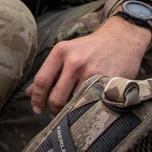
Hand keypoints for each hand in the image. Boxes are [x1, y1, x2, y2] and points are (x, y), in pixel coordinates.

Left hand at [25, 15, 149, 114]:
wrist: (121, 38)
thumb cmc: (90, 48)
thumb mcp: (66, 53)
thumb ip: (49, 72)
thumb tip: (29, 93)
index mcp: (61, 52)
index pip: (42, 80)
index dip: (37, 99)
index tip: (37, 109)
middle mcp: (75, 61)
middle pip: (57, 97)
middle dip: (54, 110)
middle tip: (56, 113)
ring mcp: (92, 72)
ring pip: (74, 102)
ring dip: (72, 111)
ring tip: (72, 110)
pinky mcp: (108, 81)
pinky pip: (93, 102)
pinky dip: (88, 107)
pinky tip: (88, 107)